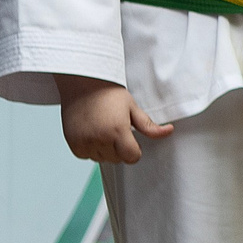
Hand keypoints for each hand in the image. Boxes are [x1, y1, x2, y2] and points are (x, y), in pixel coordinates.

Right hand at [53, 74, 171, 164]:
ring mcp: (84, 142)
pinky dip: (90, 149)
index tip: (131, 139)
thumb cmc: (108, 93)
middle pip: (117, 159)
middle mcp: (99, 139)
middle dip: (120, 149)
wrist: (82, 83)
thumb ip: (149, 126)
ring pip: (102, 159)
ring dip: (105, 150)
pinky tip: (92, 133)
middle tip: (116, 128)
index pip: (132, 157)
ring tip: (103, 129)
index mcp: (117, 131)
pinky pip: (86, 156)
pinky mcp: (73, 143)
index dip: (135, 150)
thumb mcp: (133, 107)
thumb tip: (169, 131)